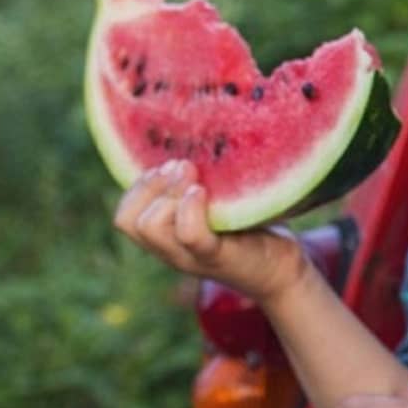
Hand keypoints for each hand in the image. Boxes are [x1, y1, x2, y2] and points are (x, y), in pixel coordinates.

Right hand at [112, 160, 308, 303]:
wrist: (282, 271)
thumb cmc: (250, 231)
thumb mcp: (219, 205)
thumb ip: (197, 185)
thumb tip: (191, 136)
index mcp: (165, 238)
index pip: (125, 216)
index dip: (136, 187)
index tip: (166, 165)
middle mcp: (170, 251)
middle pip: (128, 221)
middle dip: (149, 185)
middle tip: (182, 166)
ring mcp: (192, 257)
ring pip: (150, 227)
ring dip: (168, 192)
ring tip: (193, 176)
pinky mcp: (219, 256)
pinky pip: (190, 234)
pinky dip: (190, 208)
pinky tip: (202, 192)